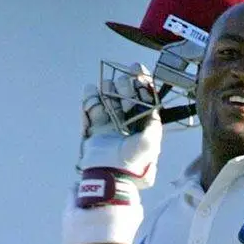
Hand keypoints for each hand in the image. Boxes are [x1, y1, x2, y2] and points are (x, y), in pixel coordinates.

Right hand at [78, 63, 162, 191]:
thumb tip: (153, 108)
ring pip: (109, 99)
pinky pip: (91, 108)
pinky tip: (91, 89)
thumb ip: (153, 122)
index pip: (144, 98)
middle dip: (126, 87)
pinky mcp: (95, 129)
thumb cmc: (134, 160)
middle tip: (125, 90)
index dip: (141, 82)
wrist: (111, 175)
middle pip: (126, 95)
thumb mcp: (151, 140)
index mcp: (144, 125)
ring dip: (108, 90)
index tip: (136, 68)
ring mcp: (110, 125)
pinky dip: (90, 97)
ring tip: (108, 88)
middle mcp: (128, 123)